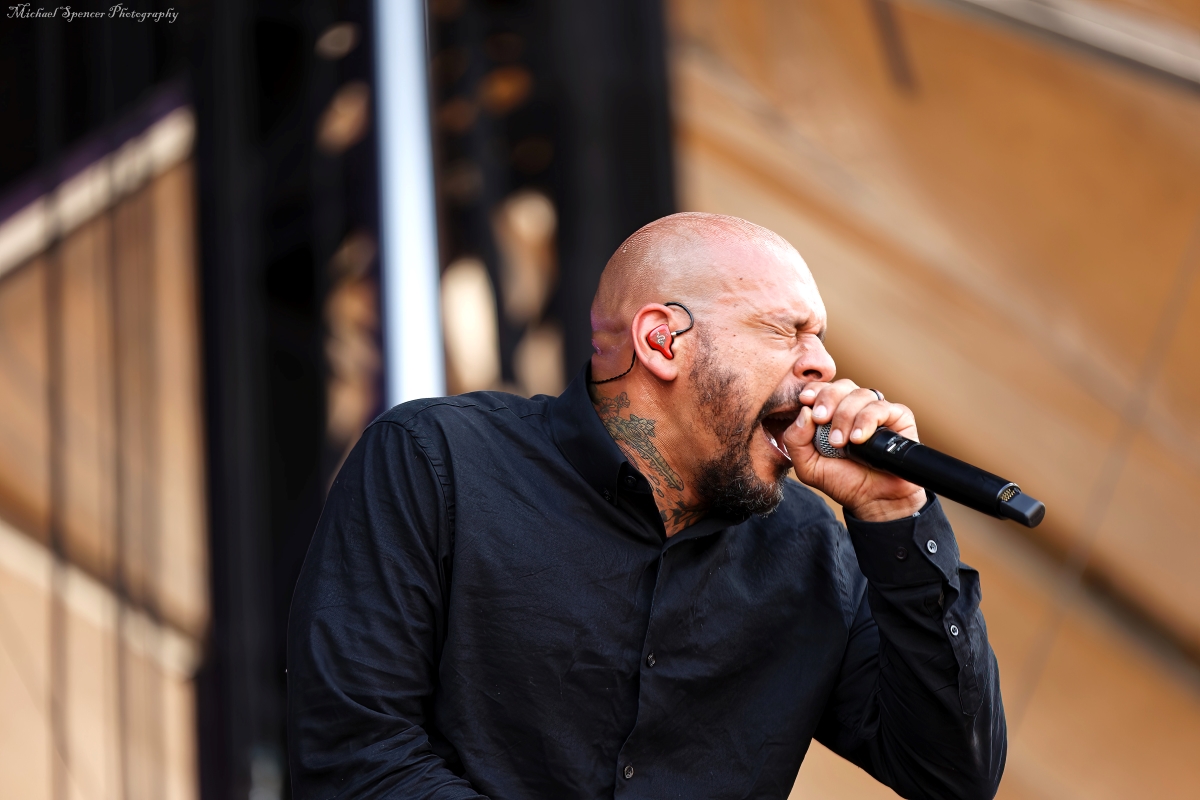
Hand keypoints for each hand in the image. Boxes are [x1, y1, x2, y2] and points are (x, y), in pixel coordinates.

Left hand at [782, 380, 926, 521]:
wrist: (873, 500)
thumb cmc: (843, 480)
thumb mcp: (808, 465)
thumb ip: (796, 440)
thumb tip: (804, 412)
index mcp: (832, 413)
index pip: (822, 389)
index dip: (814, 390)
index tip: (805, 400)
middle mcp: (855, 408)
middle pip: (841, 386)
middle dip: (828, 399)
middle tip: (821, 420)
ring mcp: (877, 411)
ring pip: (861, 394)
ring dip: (846, 416)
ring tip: (841, 442)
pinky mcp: (898, 418)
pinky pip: (882, 408)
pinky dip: (867, 421)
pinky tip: (858, 439)